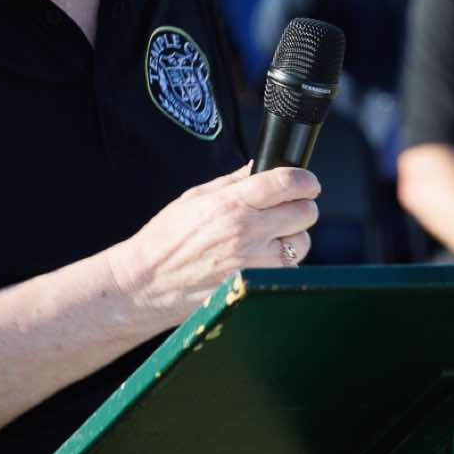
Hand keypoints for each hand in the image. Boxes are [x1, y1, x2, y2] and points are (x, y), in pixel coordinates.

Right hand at [105, 163, 320, 329]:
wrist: (146, 283)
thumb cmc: (165, 240)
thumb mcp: (195, 197)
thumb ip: (232, 182)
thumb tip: (258, 168)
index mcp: (230, 203)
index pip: (286, 183)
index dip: (305, 180)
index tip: (307, 182)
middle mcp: (245, 232)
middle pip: (305, 212)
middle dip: (302, 205)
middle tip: (289, 206)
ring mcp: (252, 262)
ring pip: (302, 243)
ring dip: (295, 236)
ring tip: (275, 234)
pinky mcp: (254, 285)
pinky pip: (288, 269)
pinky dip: (284, 261)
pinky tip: (264, 256)